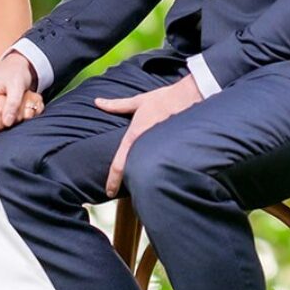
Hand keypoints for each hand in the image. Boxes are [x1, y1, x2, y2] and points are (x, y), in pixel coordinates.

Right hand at [0, 50, 38, 130]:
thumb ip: (12, 104)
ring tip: (19, 102)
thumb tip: (6, 123)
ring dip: (12, 119)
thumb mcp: (16, 84)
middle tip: (15, 102)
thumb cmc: (15, 72)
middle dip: (5, 119)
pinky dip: (15, 118)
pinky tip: (20, 106)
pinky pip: (2, 126)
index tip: (7, 105)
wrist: (18, 68)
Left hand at [97, 76, 203, 196]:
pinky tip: (161, 172)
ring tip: (142, 184)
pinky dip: (159, 169)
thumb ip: (116, 105)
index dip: (112, 181)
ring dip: (144, 177)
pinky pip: (163, 163)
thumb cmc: (164, 99)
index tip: (109, 192)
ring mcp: (161, 149)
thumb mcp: (138, 102)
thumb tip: (98, 102)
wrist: (191, 97)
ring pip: (149, 170)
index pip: (119, 165)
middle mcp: (146, 145)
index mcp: (135, 136)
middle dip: (130, 182)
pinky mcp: (175, 151)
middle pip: (134, 171)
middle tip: (124, 189)